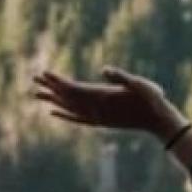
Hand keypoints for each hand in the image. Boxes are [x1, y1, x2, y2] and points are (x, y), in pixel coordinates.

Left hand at [31, 67, 186, 140]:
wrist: (158, 121)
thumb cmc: (151, 99)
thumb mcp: (140, 84)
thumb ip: (121, 77)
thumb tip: (104, 69)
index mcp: (103, 97)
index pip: (73, 88)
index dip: (57, 81)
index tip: (43, 73)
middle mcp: (96, 109)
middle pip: (67, 98)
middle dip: (50, 87)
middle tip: (34, 78)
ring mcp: (97, 117)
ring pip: (69, 109)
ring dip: (53, 100)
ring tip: (37, 94)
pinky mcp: (100, 122)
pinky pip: (77, 119)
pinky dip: (64, 115)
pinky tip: (53, 113)